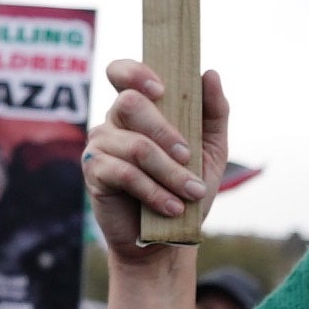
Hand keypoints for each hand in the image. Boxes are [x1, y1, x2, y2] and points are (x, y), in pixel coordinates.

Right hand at [90, 59, 228, 257]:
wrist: (170, 236)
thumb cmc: (187, 187)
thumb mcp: (210, 149)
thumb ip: (213, 112)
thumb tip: (210, 73)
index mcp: (140, 108)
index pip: (122, 72)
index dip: (136, 72)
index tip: (161, 89)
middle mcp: (114, 121)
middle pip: (130, 103)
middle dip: (165, 131)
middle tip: (188, 156)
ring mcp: (100, 145)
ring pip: (135, 146)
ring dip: (170, 172)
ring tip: (192, 193)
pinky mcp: (94, 172)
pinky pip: (124, 173)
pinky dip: (154, 191)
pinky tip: (172, 207)